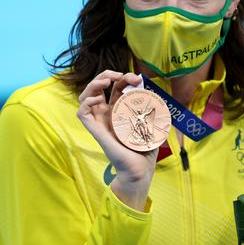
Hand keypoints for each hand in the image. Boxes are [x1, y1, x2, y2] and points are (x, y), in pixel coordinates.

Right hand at [77, 70, 157, 210]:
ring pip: (86, 96)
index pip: (116, 87)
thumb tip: (161, 99)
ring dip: (93, 84)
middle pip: (99, 87)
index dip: (123, 78)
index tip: (137, 79)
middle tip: (121, 75)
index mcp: (121, 110)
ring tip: (106, 82)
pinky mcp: (95, 131)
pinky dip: (86, 102)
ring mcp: (100, 121)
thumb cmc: (145, 150)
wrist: (140, 169)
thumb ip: (154, 112)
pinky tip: (98, 99)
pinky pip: (82, 113)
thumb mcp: (153, 125)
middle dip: (107, 75)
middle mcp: (108, 114)